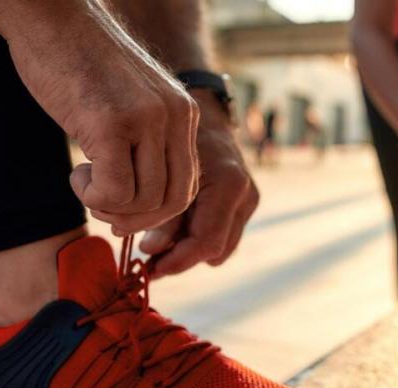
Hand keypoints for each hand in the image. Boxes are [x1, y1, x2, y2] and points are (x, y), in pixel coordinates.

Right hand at [0, 3, 199, 233]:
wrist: (52, 18)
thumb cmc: (81, 64)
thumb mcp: (131, 105)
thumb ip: (145, 145)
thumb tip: (139, 204)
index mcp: (182, 115)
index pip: (187, 186)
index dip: (157, 213)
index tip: (125, 212)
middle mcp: (174, 117)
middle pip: (174, 201)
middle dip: (138, 220)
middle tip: (105, 209)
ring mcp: (147, 119)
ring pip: (146, 201)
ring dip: (110, 207)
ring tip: (86, 183)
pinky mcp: (113, 122)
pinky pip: (116, 191)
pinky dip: (94, 197)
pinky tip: (77, 175)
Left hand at [139, 91, 258, 277]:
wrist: (201, 108)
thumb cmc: (173, 132)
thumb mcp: (160, 170)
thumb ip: (159, 213)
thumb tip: (151, 251)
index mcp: (229, 184)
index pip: (206, 242)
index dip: (176, 261)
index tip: (148, 269)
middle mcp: (246, 194)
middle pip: (215, 250)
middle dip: (181, 259)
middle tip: (148, 262)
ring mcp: (249, 198)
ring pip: (220, 247)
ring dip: (189, 251)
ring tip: (157, 246)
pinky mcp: (246, 201)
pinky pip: (222, 234)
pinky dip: (197, 238)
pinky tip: (172, 231)